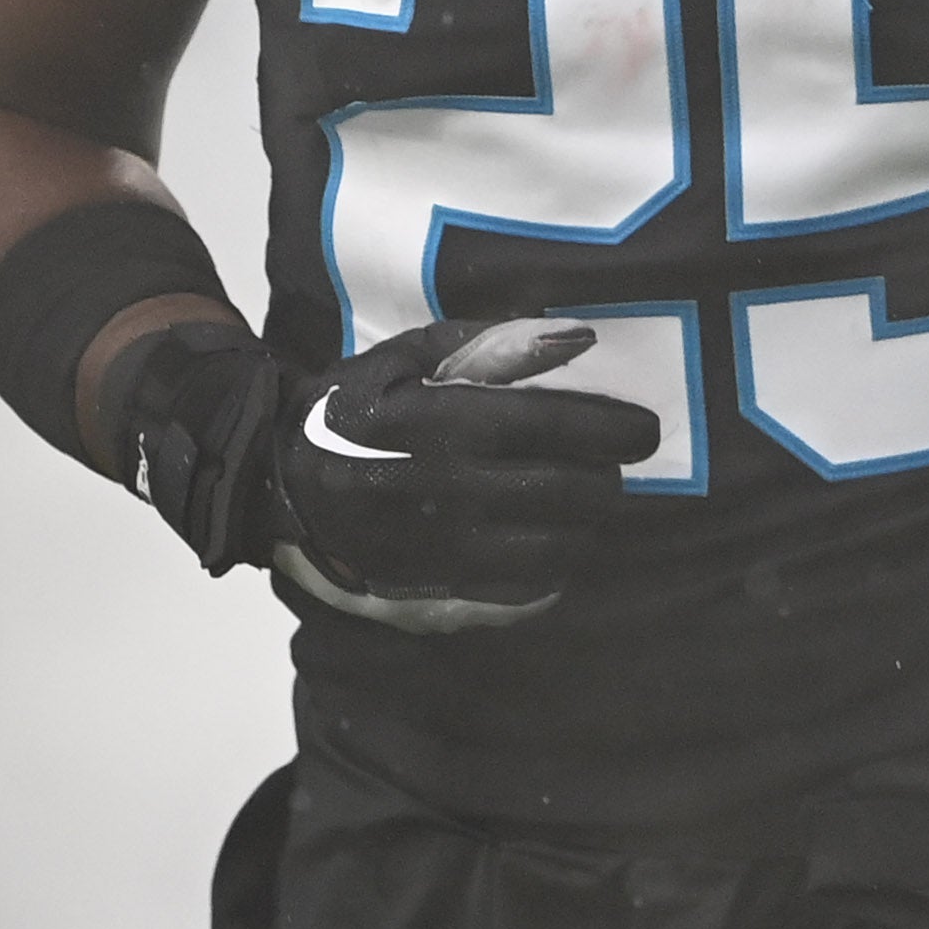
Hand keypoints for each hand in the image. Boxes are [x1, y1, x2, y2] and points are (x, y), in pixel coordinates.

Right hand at [105, 315, 661, 632]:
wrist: (284, 483)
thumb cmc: (357, 408)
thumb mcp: (408, 356)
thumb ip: (491, 344)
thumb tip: (577, 340)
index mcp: (443, 424)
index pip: (552, 427)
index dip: (611, 428)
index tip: (644, 429)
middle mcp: (450, 490)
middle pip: (565, 492)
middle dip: (607, 478)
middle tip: (618, 464)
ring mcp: (444, 547)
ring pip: (553, 547)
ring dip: (587, 525)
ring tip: (589, 501)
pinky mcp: (437, 586)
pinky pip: (521, 588)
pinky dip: (553, 567)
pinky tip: (554, 542)